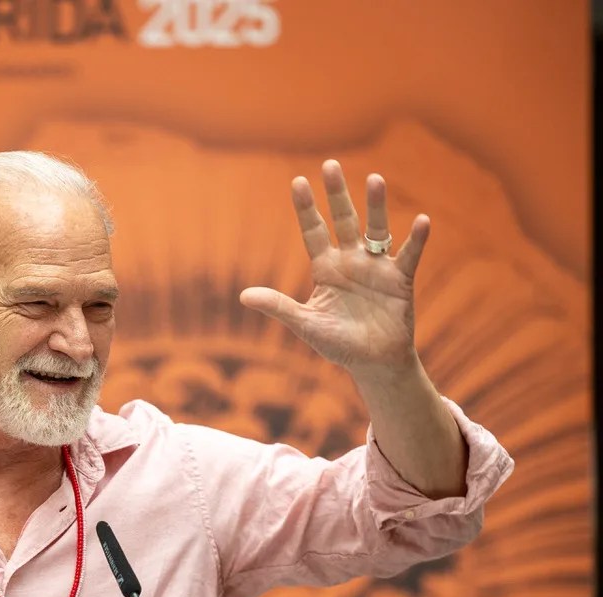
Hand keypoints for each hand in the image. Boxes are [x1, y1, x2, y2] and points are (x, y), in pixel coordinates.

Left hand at [240, 160, 428, 377]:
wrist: (373, 363)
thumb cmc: (338, 344)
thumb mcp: (305, 324)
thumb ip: (279, 307)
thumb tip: (243, 296)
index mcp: (326, 269)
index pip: (314, 231)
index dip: (306, 208)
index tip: (298, 181)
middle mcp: (351, 261)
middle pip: (343, 221)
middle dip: (337, 194)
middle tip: (330, 165)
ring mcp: (377, 267)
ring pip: (377, 230)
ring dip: (376, 206)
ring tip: (374, 179)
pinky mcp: (401, 279)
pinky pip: (409, 255)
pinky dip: (417, 240)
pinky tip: (421, 221)